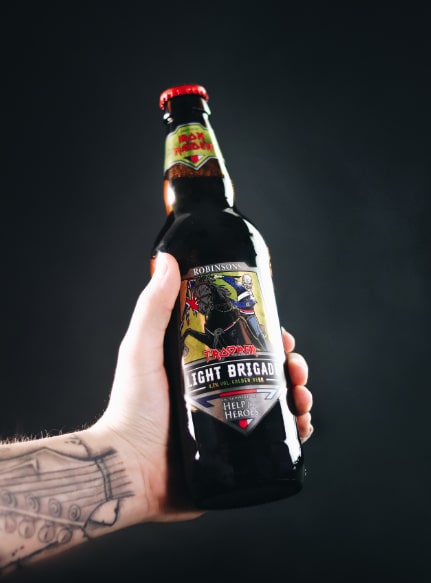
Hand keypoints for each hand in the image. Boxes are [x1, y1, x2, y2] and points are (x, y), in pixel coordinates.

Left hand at [98, 252, 312, 520]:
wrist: (129, 469)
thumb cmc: (130, 409)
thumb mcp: (142, 350)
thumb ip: (153, 307)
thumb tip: (168, 259)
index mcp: (204, 368)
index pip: (245, 345)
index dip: (269, 337)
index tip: (283, 333)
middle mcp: (220, 393)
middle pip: (268, 373)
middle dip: (291, 366)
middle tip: (296, 367)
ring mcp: (231, 424)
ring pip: (278, 404)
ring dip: (299, 395)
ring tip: (302, 396)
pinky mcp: (238, 456)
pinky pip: (276, 441)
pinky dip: (295, 431)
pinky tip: (302, 424)